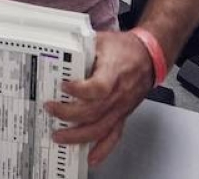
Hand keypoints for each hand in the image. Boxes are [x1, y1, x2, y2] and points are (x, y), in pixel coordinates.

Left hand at [45, 30, 154, 166]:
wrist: (148, 57)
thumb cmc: (125, 49)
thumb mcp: (101, 40)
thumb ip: (81, 48)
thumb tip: (59, 49)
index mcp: (113, 73)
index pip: (98, 88)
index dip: (79, 90)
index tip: (64, 85)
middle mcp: (118, 94)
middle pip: (93, 111)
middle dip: (68, 114)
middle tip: (50, 109)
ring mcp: (120, 107)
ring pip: (99, 128)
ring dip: (77, 135)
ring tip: (59, 136)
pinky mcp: (122, 115)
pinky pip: (113, 136)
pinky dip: (102, 149)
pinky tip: (91, 158)